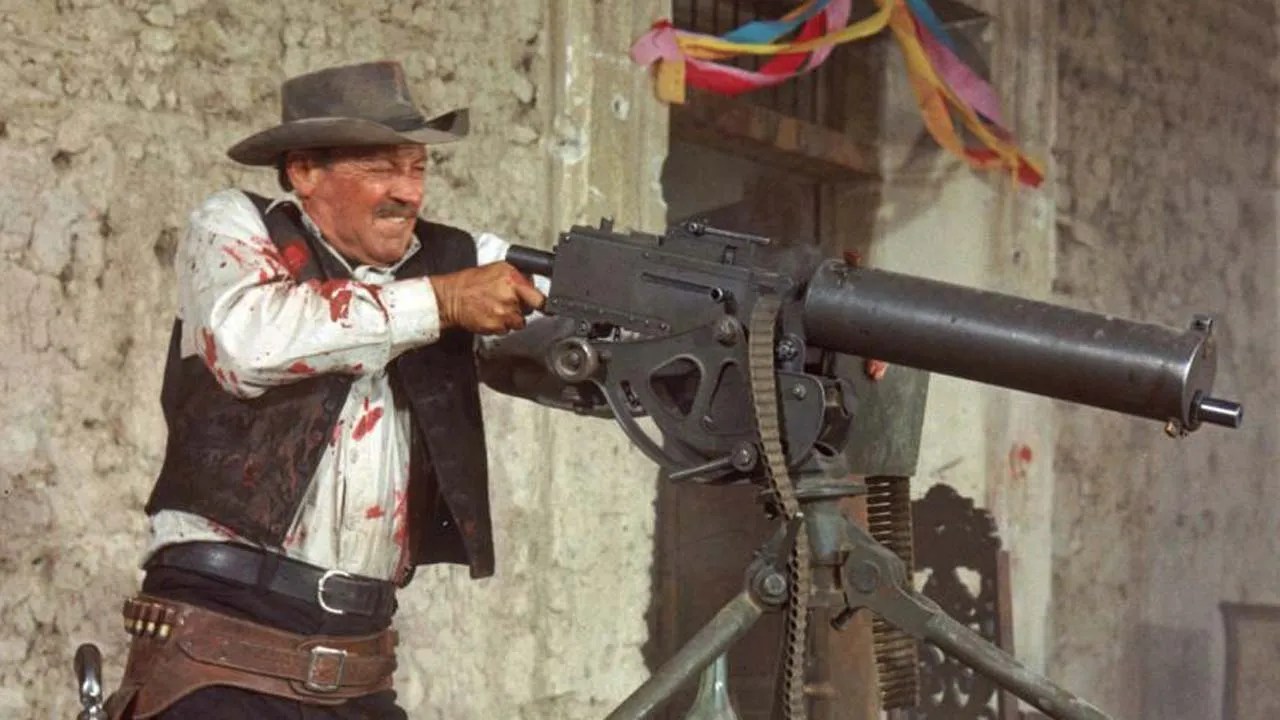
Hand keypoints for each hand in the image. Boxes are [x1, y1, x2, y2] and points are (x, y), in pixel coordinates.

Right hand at [431, 262, 545, 333]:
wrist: (451, 297)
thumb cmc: (471, 283)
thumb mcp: (498, 269)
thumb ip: (518, 276)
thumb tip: (532, 283)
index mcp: (512, 280)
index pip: (539, 298)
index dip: (543, 303)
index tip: (545, 306)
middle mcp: (510, 297)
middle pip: (530, 310)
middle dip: (522, 307)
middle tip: (508, 302)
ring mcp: (504, 314)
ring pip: (519, 322)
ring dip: (511, 318)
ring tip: (497, 308)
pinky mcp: (496, 327)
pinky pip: (506, 330)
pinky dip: (500, 325)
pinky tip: (490, 315)